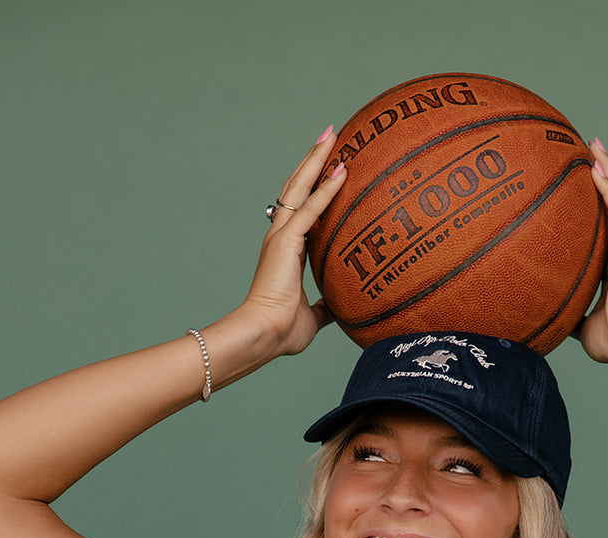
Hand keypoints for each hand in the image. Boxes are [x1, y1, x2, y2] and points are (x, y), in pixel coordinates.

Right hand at [240, 128, 346, 356]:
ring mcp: (281, 236)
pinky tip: (342, 171)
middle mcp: (281, 236)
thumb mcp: (313, 316)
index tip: (329, 168)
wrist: (265, 335)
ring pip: (301, 187)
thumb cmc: (282, 331)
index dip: (315, 187)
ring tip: (333, 134)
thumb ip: (326, 306)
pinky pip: (311, 209)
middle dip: (314, 159)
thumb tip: (341, 307)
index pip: (302, 209)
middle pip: (298, 187)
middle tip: (330, 135)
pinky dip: (327, 190)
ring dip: (318, 159)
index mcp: (286, 250)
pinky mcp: (286, 242)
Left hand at [574, 142, 607, 367]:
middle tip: (589, 148)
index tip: (581, 180)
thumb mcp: (579, 322)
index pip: (603, 222)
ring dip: (607, 169)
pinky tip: (597, 168)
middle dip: (603, 172)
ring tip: (594, 145)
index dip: (595, 200)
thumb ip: (567, 311)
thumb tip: (542, 314)